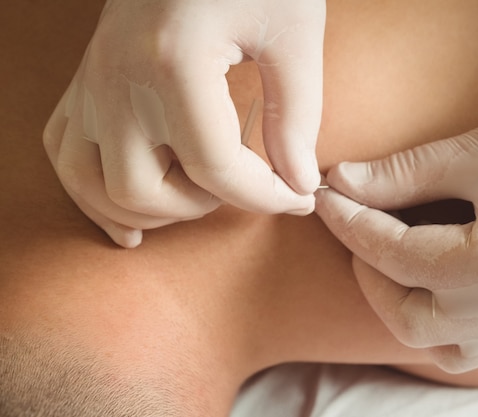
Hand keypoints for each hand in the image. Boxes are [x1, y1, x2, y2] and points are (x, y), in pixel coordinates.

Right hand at [44, 0, 324, 247]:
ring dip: (146, 210)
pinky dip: (92, 190)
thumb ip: (296, 117)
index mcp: (173, 62)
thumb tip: (297, 183)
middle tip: (244, 184)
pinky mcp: (87, 79)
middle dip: (202, 207)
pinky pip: (64, 152)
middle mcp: (119, 77)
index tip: (298, 197)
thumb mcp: (294, 34)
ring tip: (193, 199)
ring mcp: (94, 79)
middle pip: (142, 193)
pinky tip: (132, 209)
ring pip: (90, 185)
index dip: (267, 198)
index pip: (217, 169)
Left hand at [315, 53, 477, 372]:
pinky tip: (426, 278)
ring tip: (387, 256)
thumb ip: (400, 175)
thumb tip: (340, 184)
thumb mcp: (476, 147)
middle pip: (411, 319)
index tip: (326, 198)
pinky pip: (471, 344)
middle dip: (369, 274)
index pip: (398, 257)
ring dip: (401, 304)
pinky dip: (436, 318)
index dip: (350, 224)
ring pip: (440, 344)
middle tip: (353, 229)